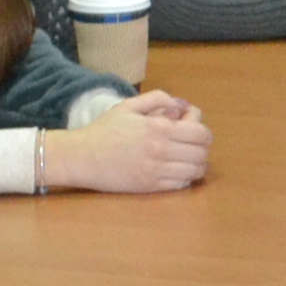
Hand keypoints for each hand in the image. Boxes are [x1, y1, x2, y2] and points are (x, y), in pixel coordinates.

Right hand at [44, 100, 210, 194]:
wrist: (83, 157)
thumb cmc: (105, 129)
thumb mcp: (129, 105)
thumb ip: (158, 99)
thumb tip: (181, 105)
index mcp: (158, 128)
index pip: (201, 132)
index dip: (201, 129)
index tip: (190, 126)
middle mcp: (162, 150)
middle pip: (202, 152)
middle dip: (201, 146)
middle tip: (189, 142)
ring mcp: (157, 171)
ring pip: (196, 170)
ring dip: (196, 163)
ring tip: (185, 157)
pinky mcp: (151, 187)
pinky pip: (182, 184)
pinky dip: (185, 176)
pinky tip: (175, 169)